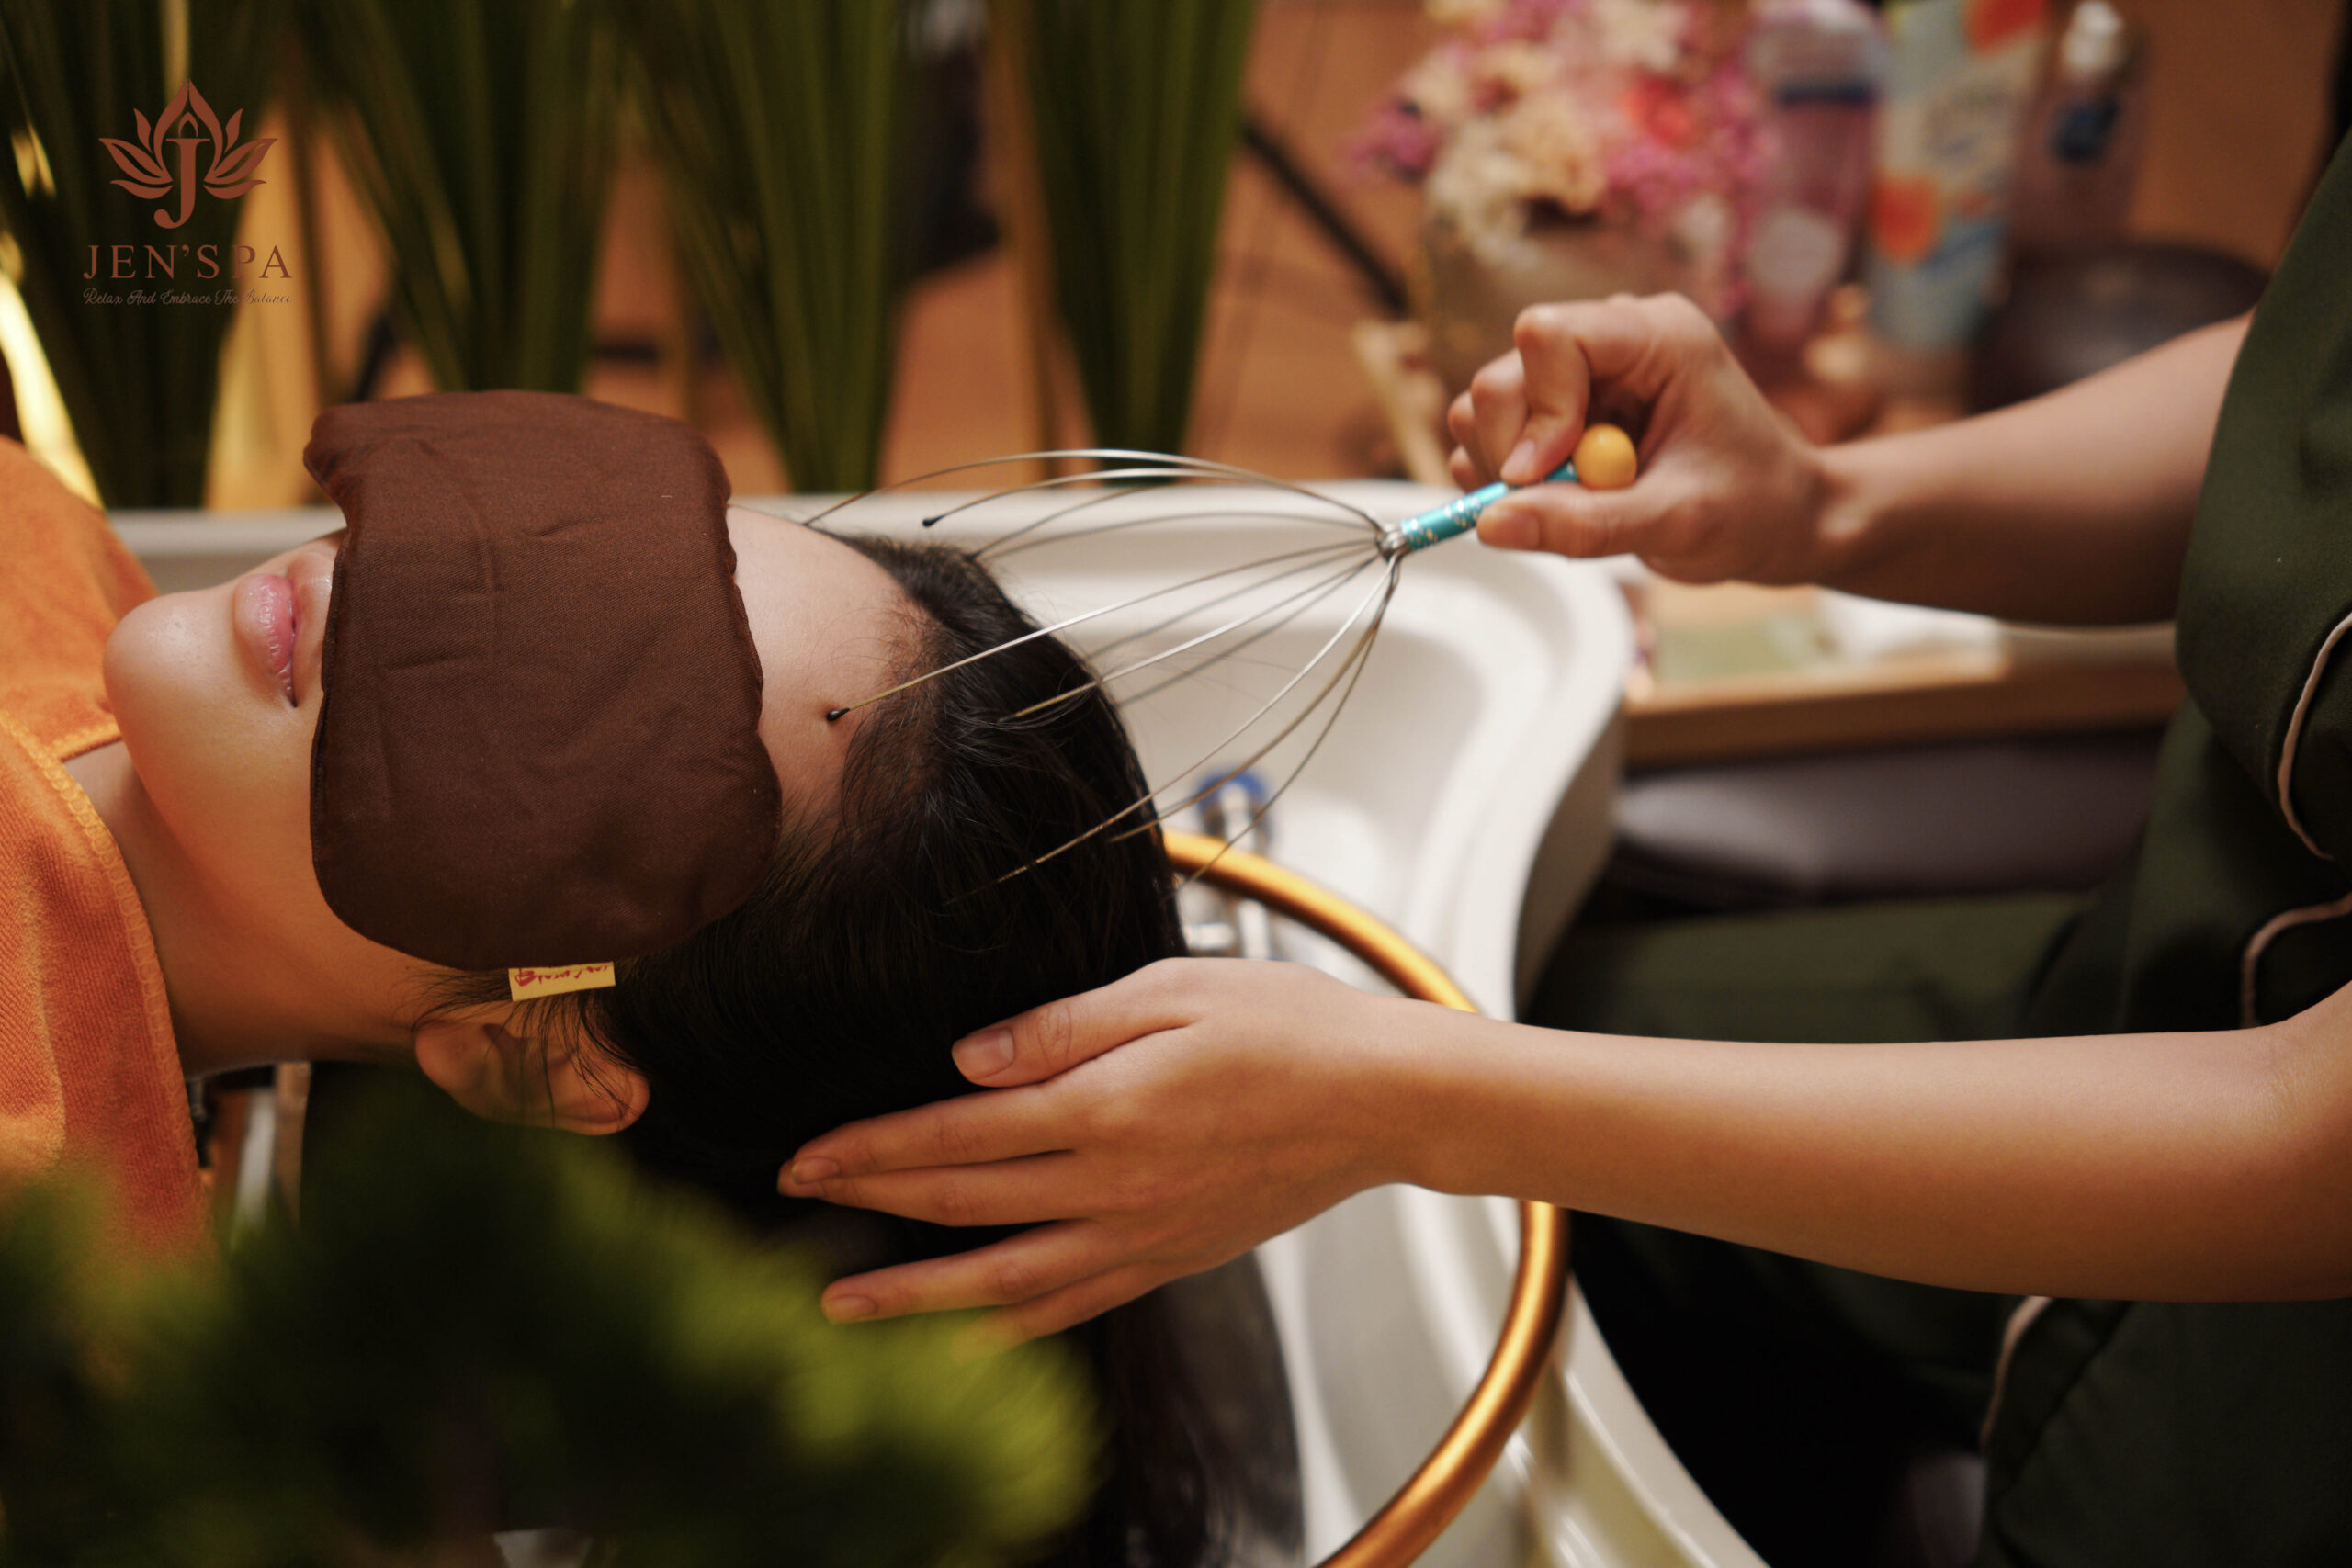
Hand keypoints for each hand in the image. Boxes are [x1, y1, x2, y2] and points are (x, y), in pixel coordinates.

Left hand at [778, 958, 1417, 1341]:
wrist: (1386, 1100)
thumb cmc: (1291, 1026)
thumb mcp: (1174, 988)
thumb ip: (1065, 1024)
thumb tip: (968, 1059)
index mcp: (1107, 1106)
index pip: (957, 1135)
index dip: (871, 1148)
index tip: (805, 1156)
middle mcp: (1114, 1184)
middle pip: (962, 1204)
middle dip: (868, 1204)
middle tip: (791, 1202)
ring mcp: (1143, 1233)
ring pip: (1004, 1278)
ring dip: (915, 1295)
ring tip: (840, 1307)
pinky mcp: (1173, 1257)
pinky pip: (1076, 1303)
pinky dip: (1012, 1327)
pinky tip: (966, 1336)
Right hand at [1448, 293, 1831, 584]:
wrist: (1776, 520)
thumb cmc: (1753, 508)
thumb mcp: (1677, 523)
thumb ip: (1585, 526)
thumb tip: (1489, 525)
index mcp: (1655, 337)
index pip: (1548, 336)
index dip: (1538, 409)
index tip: (1554, 474)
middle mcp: (1609, 343)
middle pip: (1503, 378)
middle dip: (1516, 452)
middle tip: (1567, 505)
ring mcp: (1579, 378)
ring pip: (1485, 409)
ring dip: (1510, 473)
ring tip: (1577, 507)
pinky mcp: (1558, 415)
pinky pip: (1492, 440)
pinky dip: (1508, 485)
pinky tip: (1564, 505)